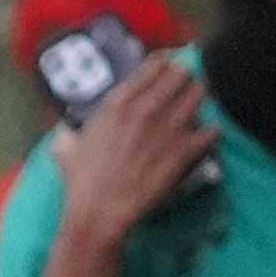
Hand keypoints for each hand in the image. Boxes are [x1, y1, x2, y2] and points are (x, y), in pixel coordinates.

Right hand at [51, 49, 215, 259]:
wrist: (101, 211)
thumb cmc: (82, 182)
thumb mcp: (65, 149)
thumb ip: (67, 134)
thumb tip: (64, 133)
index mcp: (119, 102)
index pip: (154, 65)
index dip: (166, 65)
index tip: (169, 69)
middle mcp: (146, 108)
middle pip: (181, 74)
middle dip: (185, 80)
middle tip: (185, 89)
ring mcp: (168, 128)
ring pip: (199, 95)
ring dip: (199, 100)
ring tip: (197, 109)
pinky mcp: (185, 151)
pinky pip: (211, 130)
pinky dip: (211, 133)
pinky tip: (206, 138)